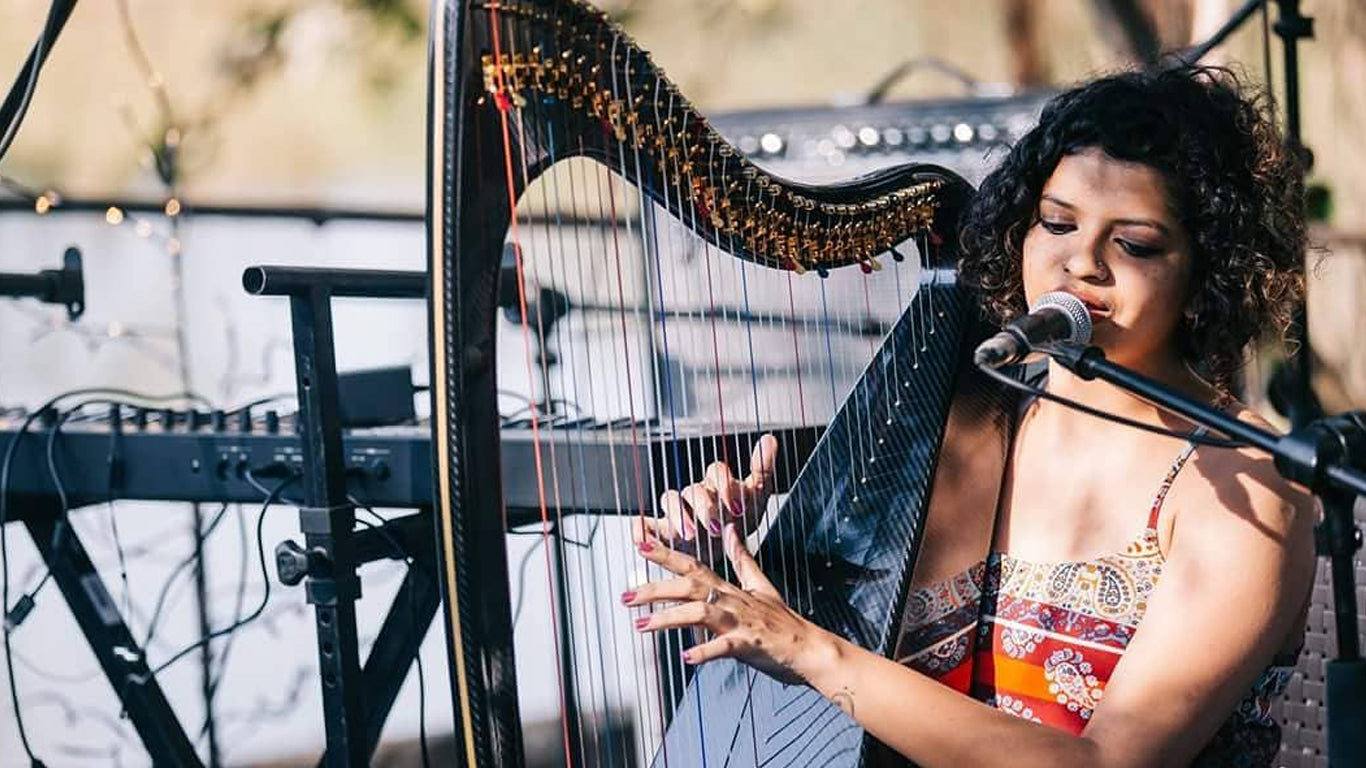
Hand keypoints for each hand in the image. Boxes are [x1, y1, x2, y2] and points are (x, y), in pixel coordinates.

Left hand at [623, 522, 834, 685]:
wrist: (810, 648)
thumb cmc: (784, 623)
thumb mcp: (761, 585)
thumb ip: (742, 558)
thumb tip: (731, 530)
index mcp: (730, 589)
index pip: (693, 565)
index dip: (666, 554)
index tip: (640, 544)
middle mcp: (731, 601)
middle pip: (688, 587)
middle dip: (654, 589)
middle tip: (625, 595)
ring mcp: (740, 622)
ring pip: (699, 613)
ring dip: (668, 618)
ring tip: (640, 626)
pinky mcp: (749, 645)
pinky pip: (724, 646)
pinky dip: (704, 651)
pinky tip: (685, 656)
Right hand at [632, 434, 778, 553]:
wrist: (728, 548)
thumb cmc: (740, 518)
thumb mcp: (757, 496)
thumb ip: (762, 469)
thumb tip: (770, 440)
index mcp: (717, 482)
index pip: (716, 472)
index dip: (725, 486)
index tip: (737, 507)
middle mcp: (695, 494)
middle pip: (693, 489)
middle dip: (703, 506)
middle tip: (713, 525)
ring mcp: (678, 512)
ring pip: (670, 501)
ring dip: (678, 516)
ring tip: (689, 535)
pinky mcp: (663, 531)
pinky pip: (646, 526)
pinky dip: (640, 529)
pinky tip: (642, 537)